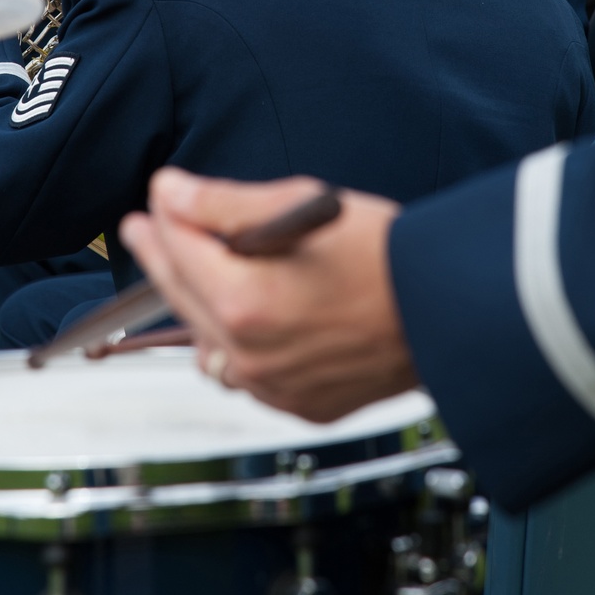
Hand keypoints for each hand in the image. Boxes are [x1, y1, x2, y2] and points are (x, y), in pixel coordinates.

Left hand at [120, 170, 415, 422]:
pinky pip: (245, 372)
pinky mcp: (296, 404)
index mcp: (243, 301)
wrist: (449, 312)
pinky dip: (236, 342)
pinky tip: (243, 314)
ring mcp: (272, 386)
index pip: (178, 248)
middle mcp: (249, 355)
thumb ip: (224, 203)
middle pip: (182, 295)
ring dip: (197, 303)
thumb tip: (172, 194)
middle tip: (146, 227)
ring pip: (207, 342)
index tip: (160, 191)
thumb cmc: (387, 255)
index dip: (165, 211)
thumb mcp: (302, 205)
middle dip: (163, 254)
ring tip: (195, 269)